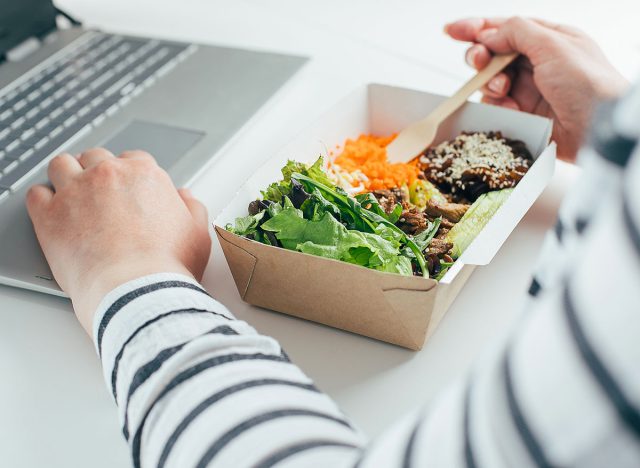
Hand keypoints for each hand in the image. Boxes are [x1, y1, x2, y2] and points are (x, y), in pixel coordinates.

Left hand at [26, 149, 210, 332]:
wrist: (137, 289)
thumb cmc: (169, 265)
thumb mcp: (197, 234)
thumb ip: (192, 208)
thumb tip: (184, 197)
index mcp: (144, 175)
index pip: (133, 159)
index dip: (129, 175)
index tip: (127, 190)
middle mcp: (109, 174)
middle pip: (96, 157)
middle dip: (97, 171)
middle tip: (99, 194)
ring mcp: (76, 191)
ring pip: (61, 165)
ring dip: (66, 176)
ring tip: (70, 196)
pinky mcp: (49, 214)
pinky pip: (36, 193)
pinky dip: (43, 201)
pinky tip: (52, 214)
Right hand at [445, 17, 628, 161]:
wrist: (599, 128)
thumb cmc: (587, 82)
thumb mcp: (553, 44)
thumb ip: (516, 32)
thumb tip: (488, 35)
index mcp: (548, 39)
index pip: (505, 28)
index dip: (475, 28)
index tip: (451, 31)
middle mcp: (536, 62)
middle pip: (493, 54)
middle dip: (480, 56)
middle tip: (479, 62)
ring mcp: (528, 89)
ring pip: (490, 80)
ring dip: (489, 82)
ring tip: (502, 88)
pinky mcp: (523, 114)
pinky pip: (496, 105)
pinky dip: (497, 105)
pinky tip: (511, 107)